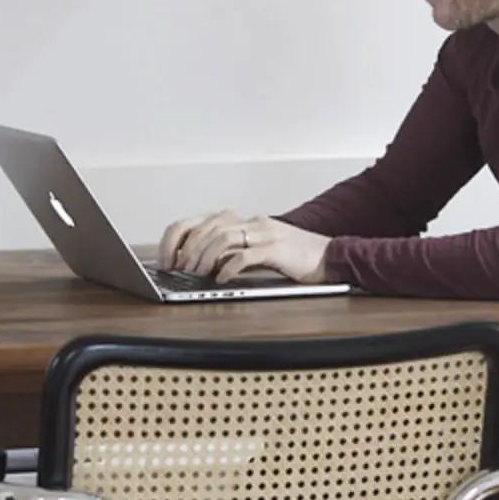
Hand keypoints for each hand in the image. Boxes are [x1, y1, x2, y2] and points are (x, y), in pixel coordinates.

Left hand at [159, 210, 333, 285]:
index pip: (201, 220)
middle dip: (187, 249)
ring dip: (203, 257)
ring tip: (196, 274)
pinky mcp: (277, 249)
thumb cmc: (295, 257)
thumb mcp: (260, 250)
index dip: (178, 238)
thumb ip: (235, 252)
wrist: (331, 256)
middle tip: (177, 269)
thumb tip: (201, 265)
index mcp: (246, 221)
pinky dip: (228, 267)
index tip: (167, 259)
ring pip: (223, 237)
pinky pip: (245, 255)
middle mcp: (253, 222)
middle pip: (208, 227)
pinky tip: (221, 279)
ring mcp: (265, 233)